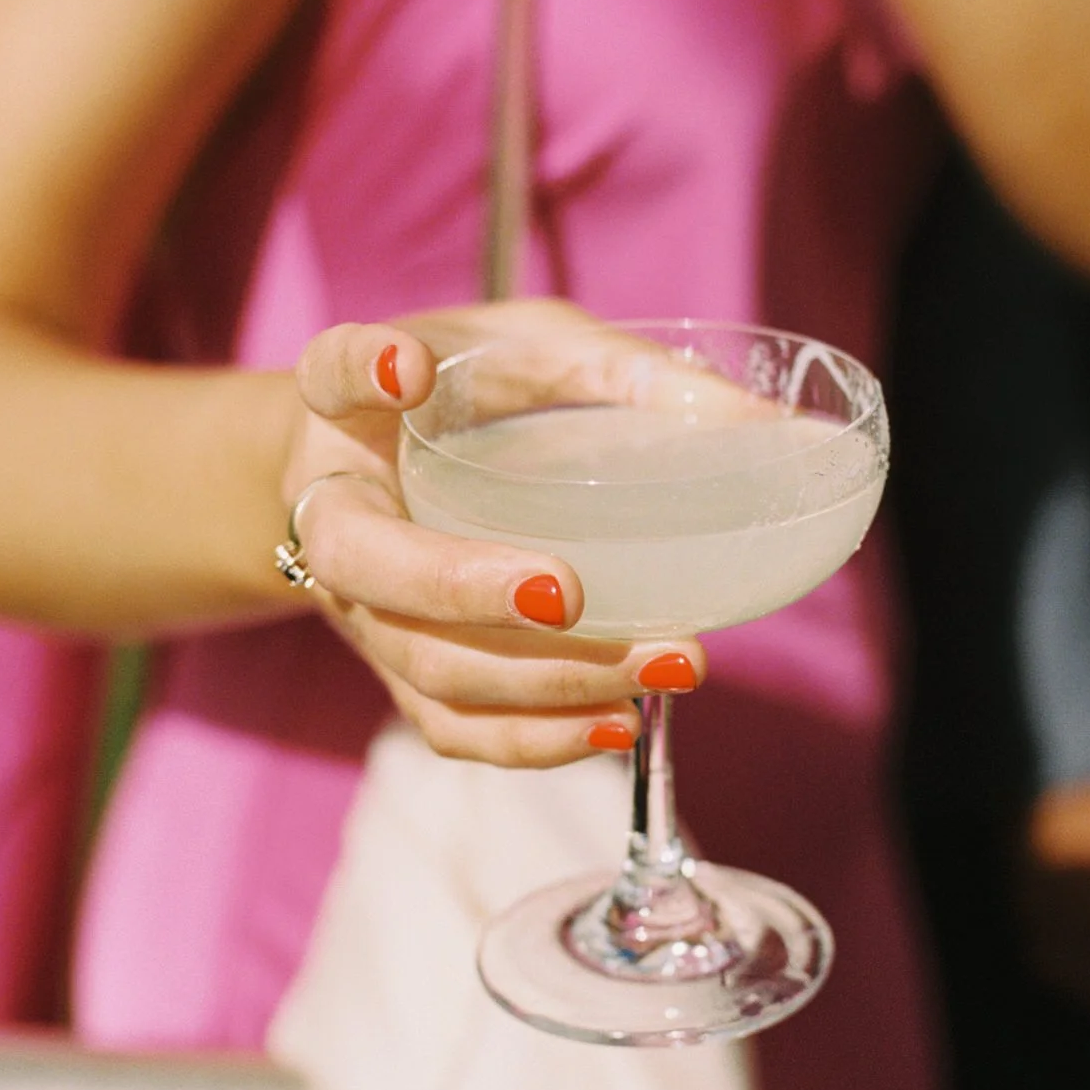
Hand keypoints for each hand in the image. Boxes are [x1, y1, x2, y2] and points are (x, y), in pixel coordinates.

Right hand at [282, 303, 708, 768]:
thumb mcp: (525, 349)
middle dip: (465, 588)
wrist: (373, 478)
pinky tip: (619, 724)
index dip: (360, 370)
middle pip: (366, 563)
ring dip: (540, 680)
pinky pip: (452, 727)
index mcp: (349, 411)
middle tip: (567, 592)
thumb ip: (612, 369)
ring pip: (424, 664)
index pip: (331, 375)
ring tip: (658, 665)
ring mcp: (364, 609)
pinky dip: (535, 740)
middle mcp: (335, 512)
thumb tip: (758, 422)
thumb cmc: (459, 400)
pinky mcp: (405, 675)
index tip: (407, 367)